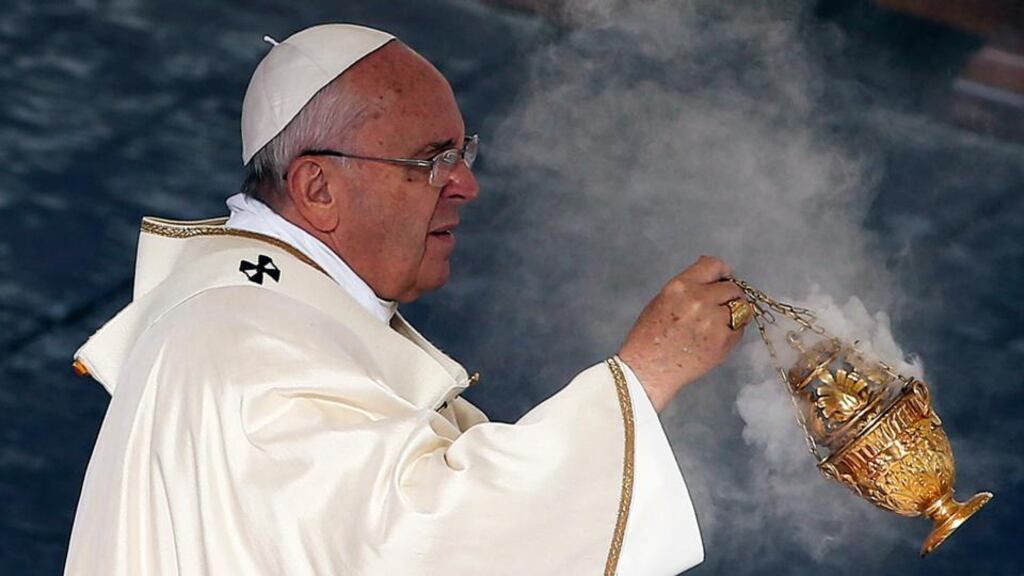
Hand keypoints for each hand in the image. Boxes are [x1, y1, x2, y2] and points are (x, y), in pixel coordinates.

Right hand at [618, 256, 747, 411]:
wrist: (648, 370)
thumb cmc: (649, 337)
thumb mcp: (662, 300)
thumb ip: (688, 286)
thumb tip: (714, 277)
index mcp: (680, 286)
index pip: (715, 265)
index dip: (723, 272)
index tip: (725, 279)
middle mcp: (698, 300)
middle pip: (732, 288)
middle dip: (729, 296)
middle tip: (721, 307)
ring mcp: (713, 321)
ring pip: (741, 308)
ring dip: (735, 313)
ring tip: (720, 322)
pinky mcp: (722, 342)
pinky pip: (740, 329)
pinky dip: (733, 332)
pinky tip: (715, 338)